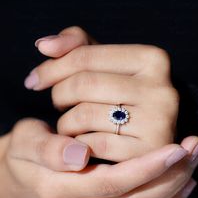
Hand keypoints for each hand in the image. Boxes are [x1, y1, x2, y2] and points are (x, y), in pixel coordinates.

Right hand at [0, 125, 197, 197]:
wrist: (20, 176)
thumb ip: (48, 149)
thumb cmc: (26, 153)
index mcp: (59, 190)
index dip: (148, 167)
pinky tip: (180, 187)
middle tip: (195, 150)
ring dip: (173, 191)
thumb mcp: (27, 142)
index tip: (177, 148)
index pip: (113, 182)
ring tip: (194, 164)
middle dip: (171, 177)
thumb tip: (78, 155)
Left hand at [25, 26, 178, 161]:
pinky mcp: (146, 152)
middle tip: (59, 104)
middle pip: (84, 85)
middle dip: (59, 95)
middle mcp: (162, 89)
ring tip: (70, 123)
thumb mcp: (108, 67)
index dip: (52, 67)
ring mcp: (158, 122)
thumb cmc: (123, 97)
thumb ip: (78, 47)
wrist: (148, 134)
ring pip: (84, 115)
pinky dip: (78, 143)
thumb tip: (44, 45)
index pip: (86, 55)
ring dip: (65, 122)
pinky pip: (93, 144)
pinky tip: (82, 141)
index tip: (35, 80)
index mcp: (154, 60)